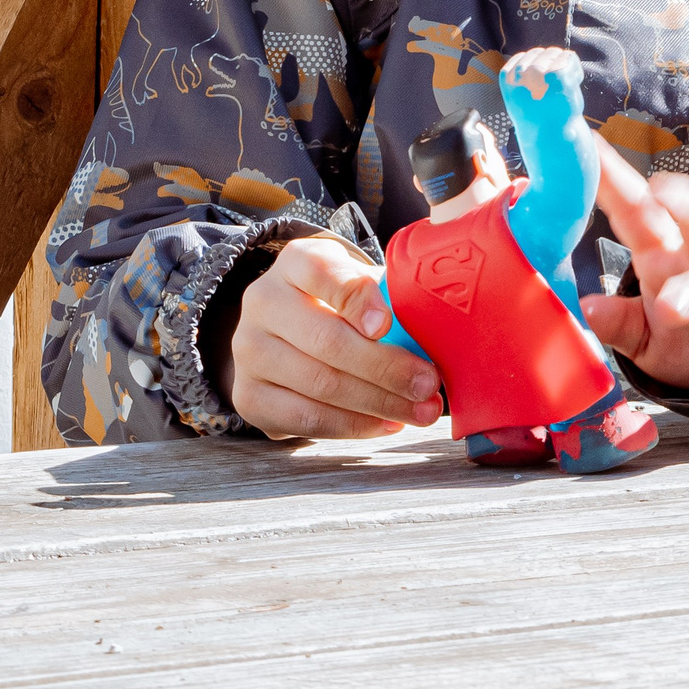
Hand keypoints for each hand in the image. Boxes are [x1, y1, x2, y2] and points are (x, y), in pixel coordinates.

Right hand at [226, 236, 442, 438]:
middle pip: (327, 340)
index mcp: (296, 263)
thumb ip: (393, 295)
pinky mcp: (248, 396)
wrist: (294, 328)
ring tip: (421, 411)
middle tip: (429, 384)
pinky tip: (387, 424)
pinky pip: (305, 419)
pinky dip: (353, 425)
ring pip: (319, 384)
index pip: (324, 272)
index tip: (387, 324)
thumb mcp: (366, 283)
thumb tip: (440, 324)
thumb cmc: (346, 303)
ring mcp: (248, 352)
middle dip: (386, 368)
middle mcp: (262, 302)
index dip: (357, 299)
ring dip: (379, 403)